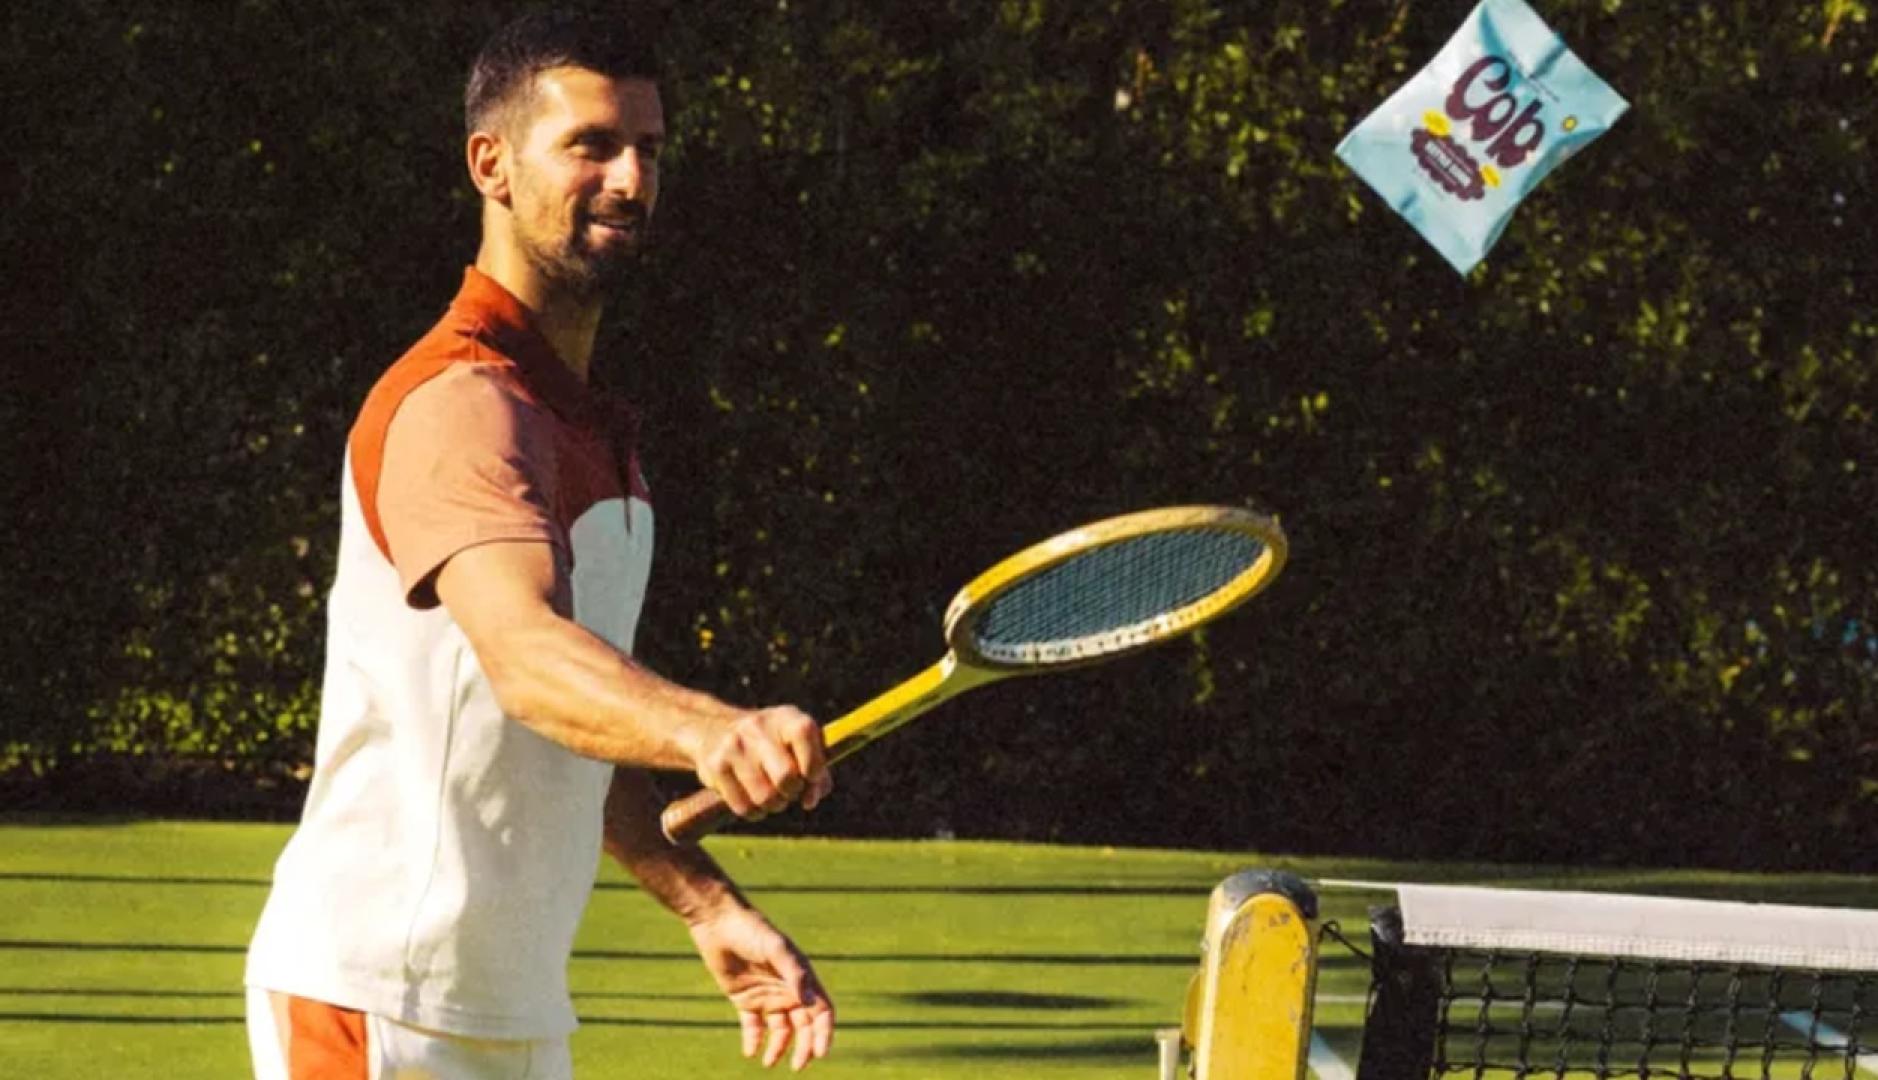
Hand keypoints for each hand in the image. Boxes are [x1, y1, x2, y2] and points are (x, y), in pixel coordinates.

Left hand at [689, 905, 834, 1070]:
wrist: (719, 923)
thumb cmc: (753, 931)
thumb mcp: (776, 949)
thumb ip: (794, 974)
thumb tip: (811, 1003)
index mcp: (802, 978)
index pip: (821, 1011)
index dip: (824, 1032)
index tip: (820, 1052)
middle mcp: (788, 990)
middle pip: (803, 1026)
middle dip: (804, 1047)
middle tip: (797, 1066)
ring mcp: (767, 997)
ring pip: (780, 1030)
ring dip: (779, 1048)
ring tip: (768, 1062)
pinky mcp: (745, 1000)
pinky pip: (753, 1027)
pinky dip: (754, 1041)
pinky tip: (750, 1051)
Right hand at [694, 707, 832, 820]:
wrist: (715, 731)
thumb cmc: (772, 745)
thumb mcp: (797, 745)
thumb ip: (817, 772)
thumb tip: (809, 801)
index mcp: (785, 718)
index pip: (804, 733)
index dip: (814, 763)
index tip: (811, 777)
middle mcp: (757, 727)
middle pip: (786, 776)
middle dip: (793, 792)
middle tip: (789, 789)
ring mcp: (733, 746)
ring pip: (765, 798)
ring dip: (774, 805)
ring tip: (771, 793)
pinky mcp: (715, 767)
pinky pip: (744, 807)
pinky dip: (755, 811)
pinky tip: (752, 797)